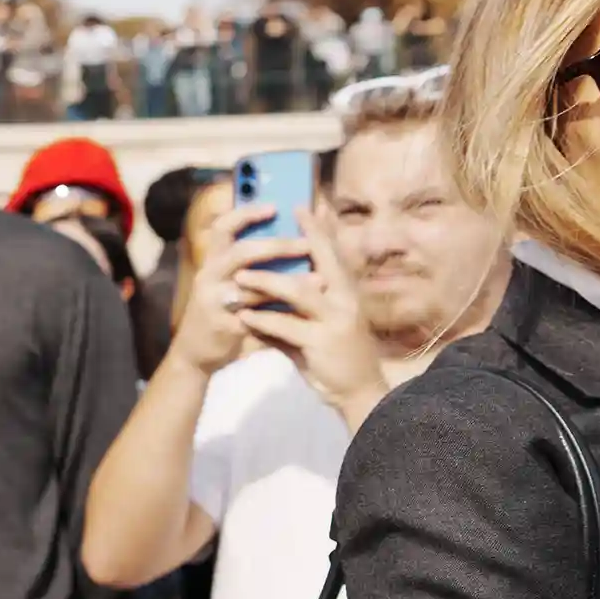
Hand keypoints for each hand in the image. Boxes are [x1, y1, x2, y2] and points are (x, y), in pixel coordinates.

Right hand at [168, 201, 309, 374]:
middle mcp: (208, 277)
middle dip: (277, 245)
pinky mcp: (221, 326)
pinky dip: (282, 313)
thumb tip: (288, 236)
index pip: (223, 227)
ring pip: (251, 286)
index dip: (247, 213)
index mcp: (212, 261)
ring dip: (288, 281)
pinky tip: (304, 311)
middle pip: (240, 252)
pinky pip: (255, 317)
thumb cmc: (220, 313)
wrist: (195, 355)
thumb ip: (249, 263)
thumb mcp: (227, 283)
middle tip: (307, 243)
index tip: (276, 206)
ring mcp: (212, 302)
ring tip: (319, 278)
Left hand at [230, 207, 388, 429]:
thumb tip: (275, 285)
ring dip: (267, 281)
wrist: (359, 392)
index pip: (332, 253)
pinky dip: (263, 320)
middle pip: (322, 261)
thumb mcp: (321, 324)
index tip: (303, 205)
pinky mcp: (321, 343)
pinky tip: (245, 317)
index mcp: (346, 292)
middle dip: (297, 239)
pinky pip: (286, 327)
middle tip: (271, 224)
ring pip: (298, 292)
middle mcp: (345, 301)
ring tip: (240, 276)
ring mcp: (335, 321)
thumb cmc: (336, 356)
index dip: (318, 229)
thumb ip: (299, 306)